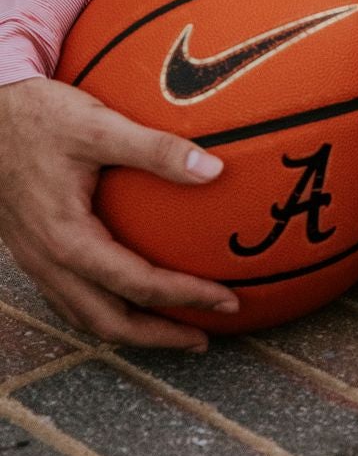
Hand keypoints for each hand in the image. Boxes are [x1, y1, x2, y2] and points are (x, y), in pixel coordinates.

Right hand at [0, 77, 237, 349]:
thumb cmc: (40, 118)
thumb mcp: (100, 125)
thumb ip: (156, 149)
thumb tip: (215, 169)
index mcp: (68, 239)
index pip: (137, 284)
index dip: (185, 297)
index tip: (226, 300)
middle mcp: (50, 261)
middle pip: (109, 321)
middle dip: (159, 336)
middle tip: (203, 338)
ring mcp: (37, 261)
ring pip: (86, 316)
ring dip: (131, 328)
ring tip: (172, 328)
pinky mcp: (33, 251)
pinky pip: (70, 298)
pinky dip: (104, 308)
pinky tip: (126, 296)